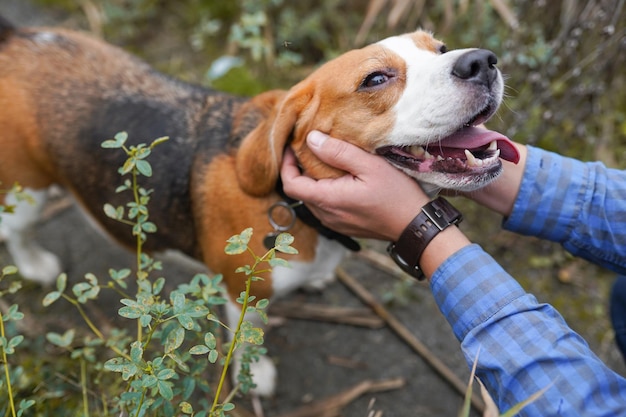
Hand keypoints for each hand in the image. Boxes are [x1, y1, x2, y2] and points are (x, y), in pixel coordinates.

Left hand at [280, 131, 429, 240]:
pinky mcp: (344, 225)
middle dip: (300, 168)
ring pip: (313, 198)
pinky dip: (326, 190)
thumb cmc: (397, 195)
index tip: (292, 147)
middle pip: (300, 190)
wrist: (415, 226)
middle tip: (311, 146)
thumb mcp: (370, 166)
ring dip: (314, 179)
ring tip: (327, 159)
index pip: (290, 185)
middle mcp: (326, 215)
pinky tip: (341, 177)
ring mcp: (334, 223)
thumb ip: (338, 152)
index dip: (286, 165)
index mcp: (328, 200)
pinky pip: (325, 206)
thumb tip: (311, 139)